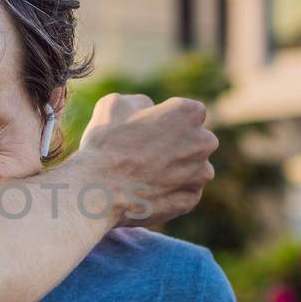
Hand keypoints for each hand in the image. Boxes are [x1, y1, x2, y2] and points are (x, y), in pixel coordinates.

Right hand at [74, 93, 218, 226]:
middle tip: (148, 153)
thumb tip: (147, 109)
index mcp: (188, 113)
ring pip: (194, 169)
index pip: (190, 112)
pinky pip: (185, 193)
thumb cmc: (105, 145)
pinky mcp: (191, 200)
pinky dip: (170, 193)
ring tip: (146, 176)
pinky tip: (147, 192)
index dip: (169, 120)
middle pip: (197, 140)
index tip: (151, 130)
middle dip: (179, 145)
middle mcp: (203, 142)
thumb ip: (140, 102)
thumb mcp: (114, 104)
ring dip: (177, 170)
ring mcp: (200, 174)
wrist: (97, 191)